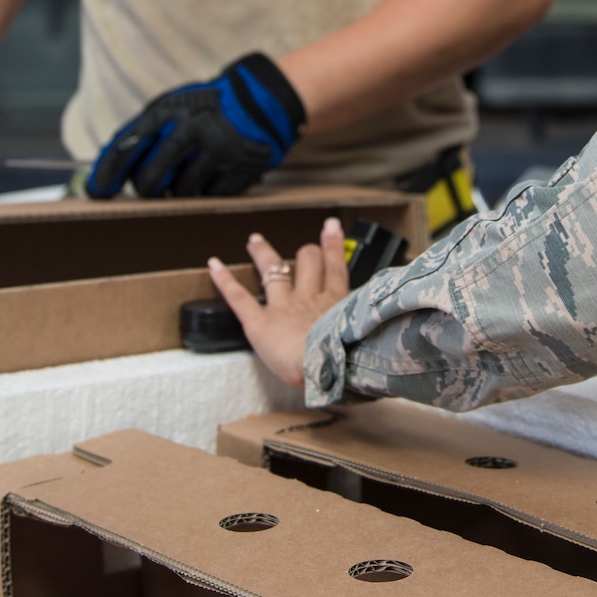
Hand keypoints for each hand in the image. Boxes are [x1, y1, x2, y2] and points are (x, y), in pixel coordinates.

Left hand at [88, 53, 304, 197]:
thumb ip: (144, 130)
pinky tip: (206, 177)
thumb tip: (107, 167)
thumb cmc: (206, 108)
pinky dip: (201, 193)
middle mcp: (193, 129)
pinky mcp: (238, 170)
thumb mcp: (174, 105)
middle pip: (151, 179)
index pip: (128, 146)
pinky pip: (206, 197)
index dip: (108, 173)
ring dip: (175, 190)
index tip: (97, 191)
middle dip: (144, 188)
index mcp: (172, 109)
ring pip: (178, 192)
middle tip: (146, 188)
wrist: (260, 103)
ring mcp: (218, 151)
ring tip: (183, 174)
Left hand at [207, 218, 350, 387]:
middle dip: (305, 253)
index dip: (332, 247)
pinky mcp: (259, 321)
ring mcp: (283, 307)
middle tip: (302, 248)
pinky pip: (239, 297)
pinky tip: (214, 265)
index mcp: (335, 305)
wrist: (323, 368)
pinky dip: (225, 281)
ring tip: (255, 241)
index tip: (330, 227)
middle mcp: (309, 299)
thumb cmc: (346, 362)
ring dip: (263, 253)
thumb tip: (382, 339)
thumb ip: (367, 334)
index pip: (335, 269)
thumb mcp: (365, 343)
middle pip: (307, 263)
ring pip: (273, 270)